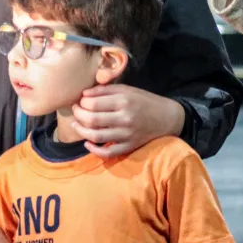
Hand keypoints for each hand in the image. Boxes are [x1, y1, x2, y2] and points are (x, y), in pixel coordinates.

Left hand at [71, 84, 185, 158]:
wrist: (168, 117)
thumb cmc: (145, 100)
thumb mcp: (127, 90)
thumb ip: (105, 90)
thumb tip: (84, 94)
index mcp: (124, 102)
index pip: (93, 104)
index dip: (81, 103)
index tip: (79, 101)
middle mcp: (125, 119)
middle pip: (92, 120)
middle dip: (78, 115)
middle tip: (75, 111)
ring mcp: (127, 135)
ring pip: (96, 136)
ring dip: (81, 131)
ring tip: (76, 124)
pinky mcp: (130, 147)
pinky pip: (108, 152)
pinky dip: (94, 150)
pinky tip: (87, 143)